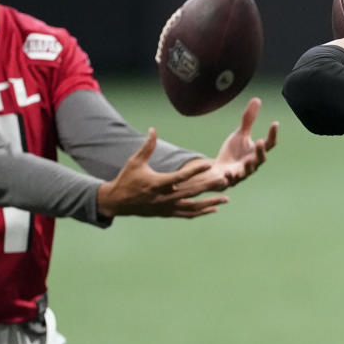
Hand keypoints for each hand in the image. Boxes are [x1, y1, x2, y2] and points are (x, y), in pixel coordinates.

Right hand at [97, 128, 229, 217]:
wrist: (116, 202)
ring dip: (210, 203)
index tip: (209, 163)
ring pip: (193, 207)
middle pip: (191, 192)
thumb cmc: (126, 179)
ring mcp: (166, 208)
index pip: (181, 176)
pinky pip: (187, 214)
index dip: (196, 169)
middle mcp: (164, 197)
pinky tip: (214, 209)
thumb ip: (147, 146)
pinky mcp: (166, 213)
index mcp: (158, 183)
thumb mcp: (135, 161)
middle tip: (225, 180)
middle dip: (209, 186)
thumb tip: (153, 129)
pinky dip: (201, 212)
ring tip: (226, 199)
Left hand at [208, 97, 278, 185]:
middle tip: (260, 142)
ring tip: (245, 161)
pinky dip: (228, 178)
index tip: (275, 123)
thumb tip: (257, 99)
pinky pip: (229, 181)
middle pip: (261, 159)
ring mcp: (241, 174)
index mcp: (256, 152)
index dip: (273, 134)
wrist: (217, 170)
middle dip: (261, 152)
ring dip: (247, 167)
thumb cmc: (232, 153)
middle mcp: (252, 164)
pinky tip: (226, 174)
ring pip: (247, 172)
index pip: (269, 144)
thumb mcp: (240, 134)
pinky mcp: (228, 181)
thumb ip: (249, 120)